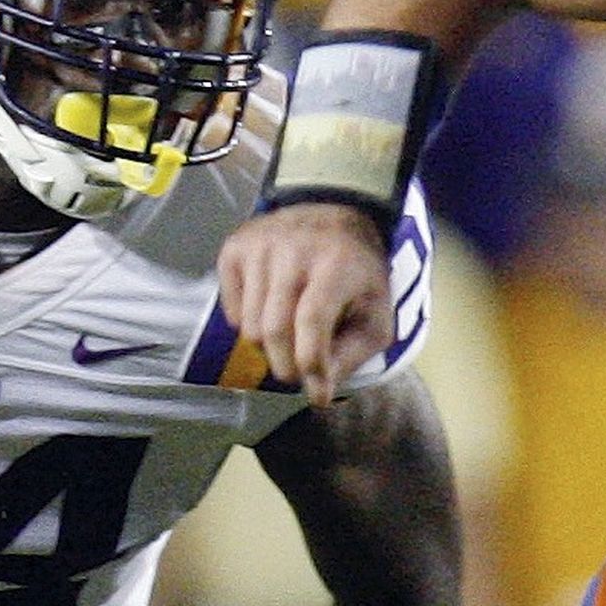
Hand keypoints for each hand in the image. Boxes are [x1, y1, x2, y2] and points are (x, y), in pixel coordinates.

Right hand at [218, 205, 392, 405]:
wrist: (334, 210)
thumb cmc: (358, 273)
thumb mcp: (374, 314)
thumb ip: (351, 355)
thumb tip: (317, 391)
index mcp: (336, 264)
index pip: (312, 322)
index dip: (311, 366)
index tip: (317, 395)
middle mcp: (293, 249)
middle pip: (274, 330)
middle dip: (286, 366)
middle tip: (298, 373)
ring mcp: (259, 246)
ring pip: (249, 327)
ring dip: (269, 348)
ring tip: (289, 339)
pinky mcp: (235, 248)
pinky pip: (231, 311)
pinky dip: (249, 326)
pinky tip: (271, 312)